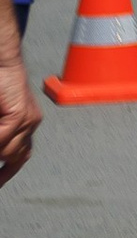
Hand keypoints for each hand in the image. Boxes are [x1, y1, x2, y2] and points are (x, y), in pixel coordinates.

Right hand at [0, 66, 39, 188]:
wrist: (3, 64)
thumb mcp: (1, 117)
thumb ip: (1, 135)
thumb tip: (2, 153)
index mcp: (26, 124)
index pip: (21, 156)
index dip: (7, 173)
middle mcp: (31, 124)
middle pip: (16, 157)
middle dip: (3, 166)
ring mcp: (28, 120)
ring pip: (8, 151)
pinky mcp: (20, 115)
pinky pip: (2, 138)